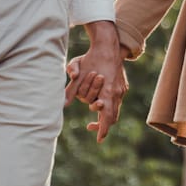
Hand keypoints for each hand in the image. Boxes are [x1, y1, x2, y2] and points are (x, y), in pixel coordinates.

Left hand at [63, 20, 128, 143]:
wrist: (109, 46)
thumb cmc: (91, 58)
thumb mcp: (77, 71)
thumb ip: (71, 89)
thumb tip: (63, 104)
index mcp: (107, 91)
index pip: (107, 117)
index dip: (103, 129)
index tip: (98, 139)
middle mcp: (116, 92)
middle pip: (113, 117)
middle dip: (102, 124)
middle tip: (90, 126)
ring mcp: (121, 89)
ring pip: (115, 109)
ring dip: (105, 114)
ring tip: (93, 113)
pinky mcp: (122, 85)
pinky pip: (117, 101)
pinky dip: (109, 105)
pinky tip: (100, 101)